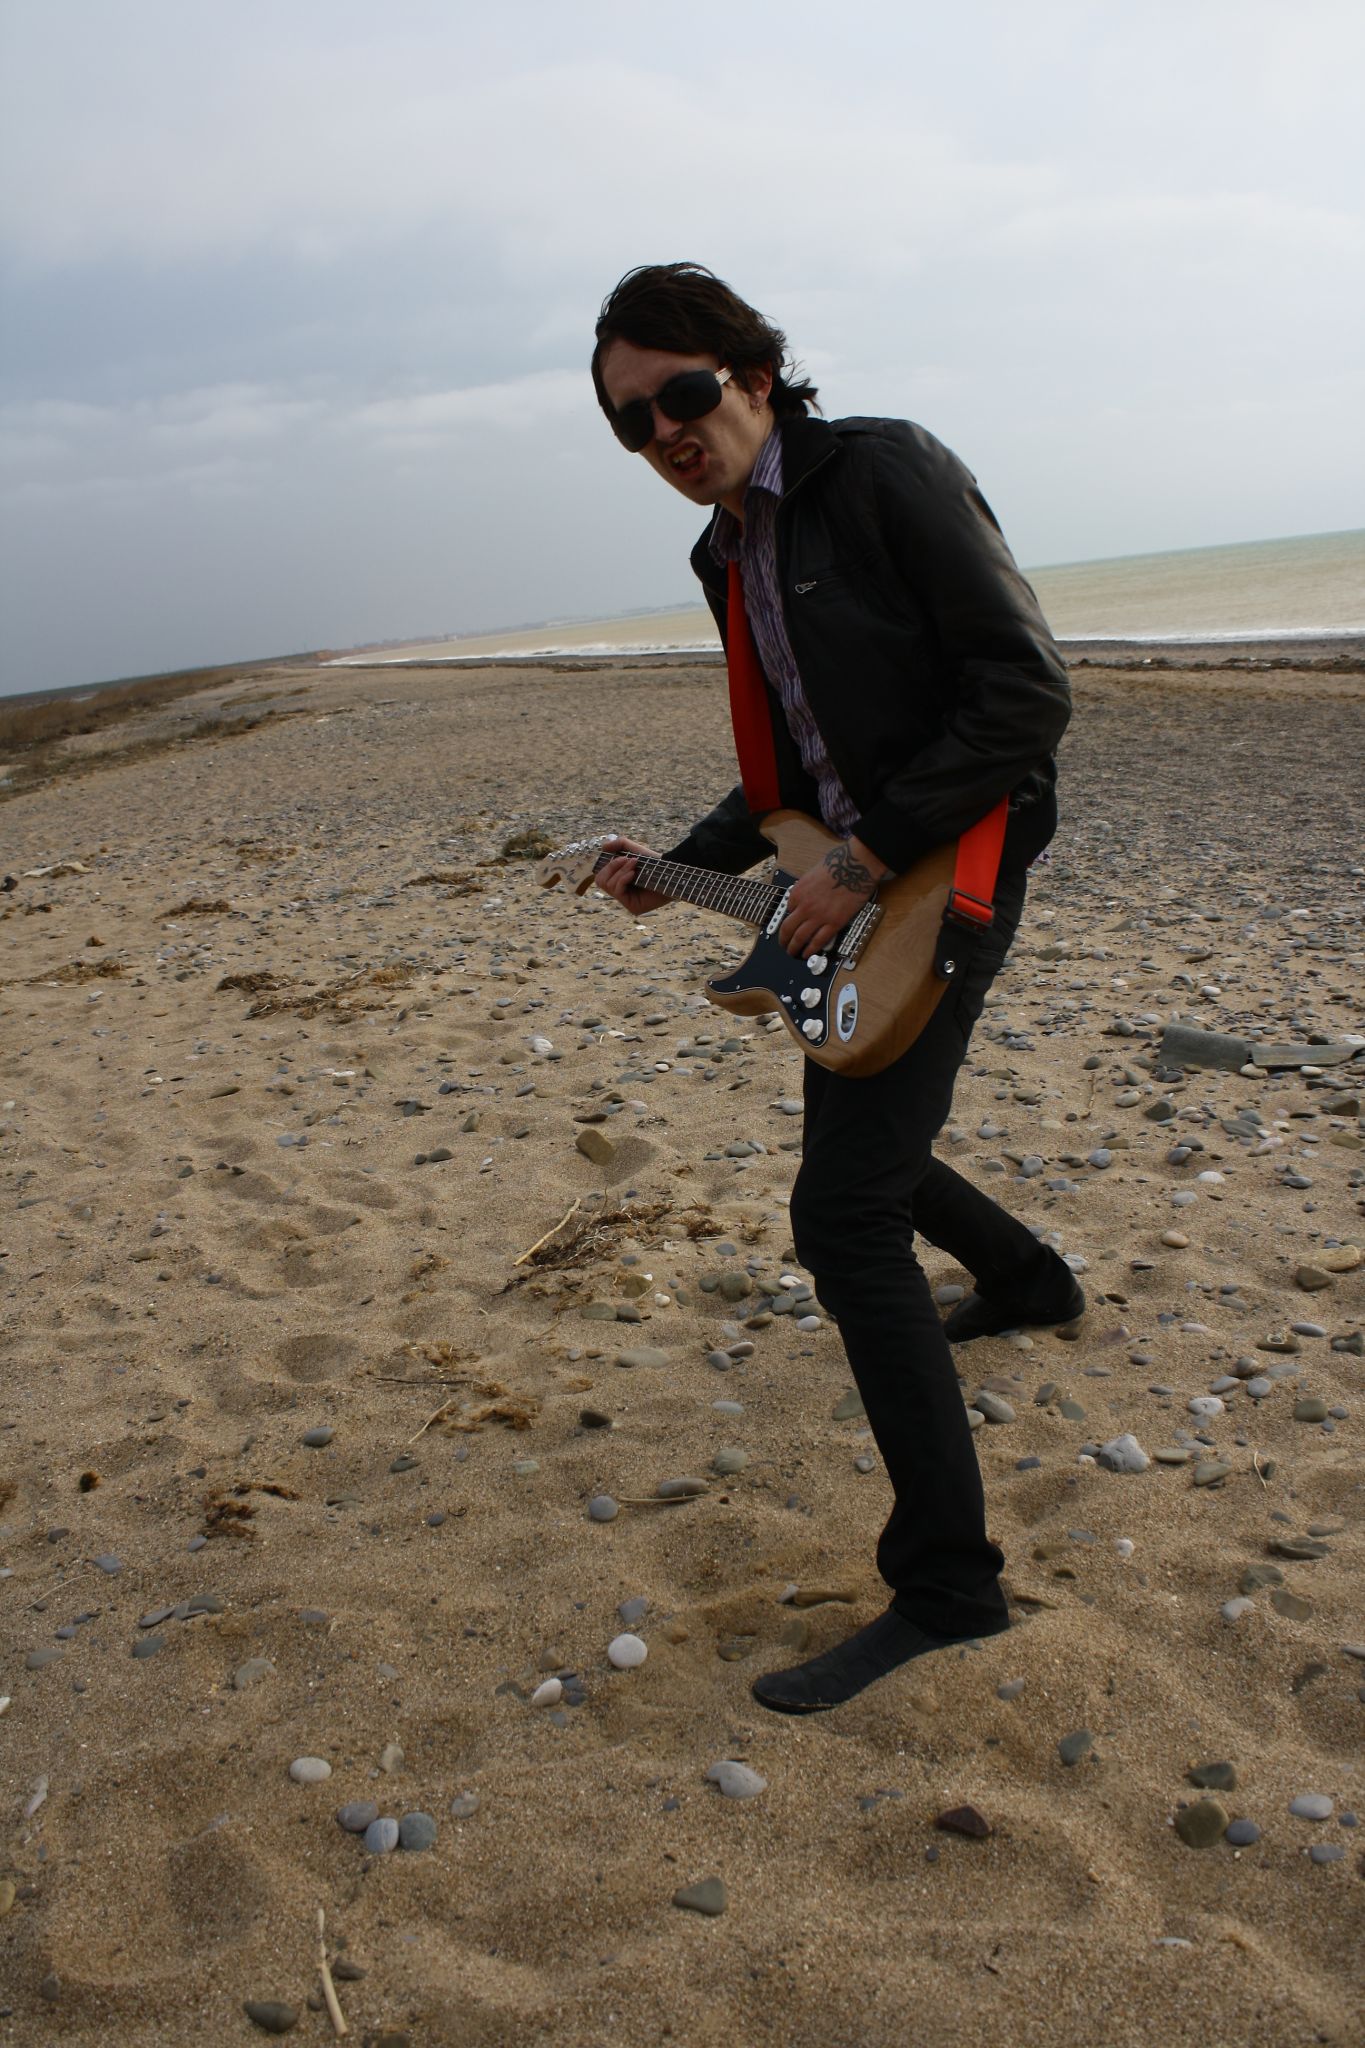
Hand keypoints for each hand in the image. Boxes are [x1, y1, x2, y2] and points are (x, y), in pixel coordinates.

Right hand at [595, 834, 669, 915]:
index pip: (601, 876)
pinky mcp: (633, 908)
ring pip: (609, 886)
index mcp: (618, 881)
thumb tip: (603, 846)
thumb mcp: (633, 849)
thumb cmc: (653, 862)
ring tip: (634, 864)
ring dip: (620, 871)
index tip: (621, 856)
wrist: (670, 871)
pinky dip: (623, 879)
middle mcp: (621, 893)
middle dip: (611, 867)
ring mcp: (626, 902)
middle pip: (600, 881)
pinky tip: (633, 873)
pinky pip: (618, 892)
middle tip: (626, 859)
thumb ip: (619, 844)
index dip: (607, 865)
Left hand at [778, 836, 888, 955]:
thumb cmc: (837, 865)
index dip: (789, 918)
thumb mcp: (812, 874)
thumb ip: (807, 888)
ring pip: (799, 938)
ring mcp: (818, 916)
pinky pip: (818, 941)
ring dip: (794, 948)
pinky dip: (811, 950)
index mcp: (797, 892)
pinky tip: (808, 953)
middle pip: (787, 928)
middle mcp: (804, 906)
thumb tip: (806, 897)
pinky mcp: (834, 923)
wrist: (855, 866)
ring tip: (793, 953)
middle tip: (784, 945)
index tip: (791, 923)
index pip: (787, 910)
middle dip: (783, 940)